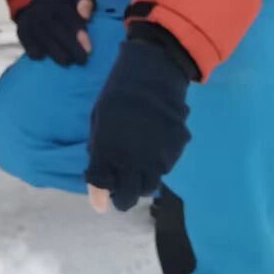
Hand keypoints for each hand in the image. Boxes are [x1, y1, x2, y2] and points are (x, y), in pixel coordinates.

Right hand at [13, 0, 93, 65]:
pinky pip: (27, 43)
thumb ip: (85, 3)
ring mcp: (30, 20)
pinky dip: (35, 52)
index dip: (79, 34)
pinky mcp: (22, 29)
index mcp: (58, 1)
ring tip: (67, 62)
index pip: (69, 18)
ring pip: (43, 39)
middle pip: (56, 31)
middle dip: (70, 48)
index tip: (88, 49)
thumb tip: (86, 16)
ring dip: (55, 53)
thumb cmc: (61, 1)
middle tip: (82, 60)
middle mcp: (43, 11)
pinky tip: (44, 57)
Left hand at [85, 34, 191, 211]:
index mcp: (108, 154)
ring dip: (141, 180)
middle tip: (122, 184)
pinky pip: (164, 168)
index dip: (100, 195)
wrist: (152, 76)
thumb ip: (98, 154)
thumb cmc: (117, 96)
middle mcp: (133, 163)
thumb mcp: (98, 123)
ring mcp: (157, 159)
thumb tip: (100, 185)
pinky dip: (157, 163)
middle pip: (129, 198)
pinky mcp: (175, 152)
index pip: (102, 190)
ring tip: (138, 159)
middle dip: (123, 196)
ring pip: (149, 186)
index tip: (102, 195)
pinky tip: (153, 142)